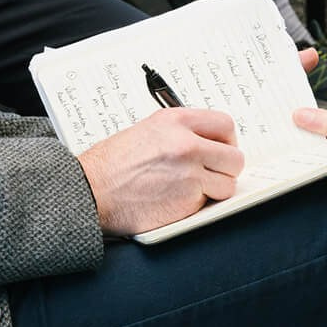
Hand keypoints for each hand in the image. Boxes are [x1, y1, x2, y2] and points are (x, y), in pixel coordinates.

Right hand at [78, 107, 243, 235]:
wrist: (91, 190)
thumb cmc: (111, 164)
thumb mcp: (147, 130)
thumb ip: (180, 132)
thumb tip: (206, 141)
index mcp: (176, 121)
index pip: (225, 124)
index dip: (228, 140)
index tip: (222, 149)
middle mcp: (187, 144)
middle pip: (235, 157)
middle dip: (226, 169)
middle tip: (212, 174)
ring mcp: (190, 173)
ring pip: (228, 183)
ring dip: (215, 190)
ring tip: (192, 190)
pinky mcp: (188, 200)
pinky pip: (209, 203)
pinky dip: (198, 205)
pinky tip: (177, 200)